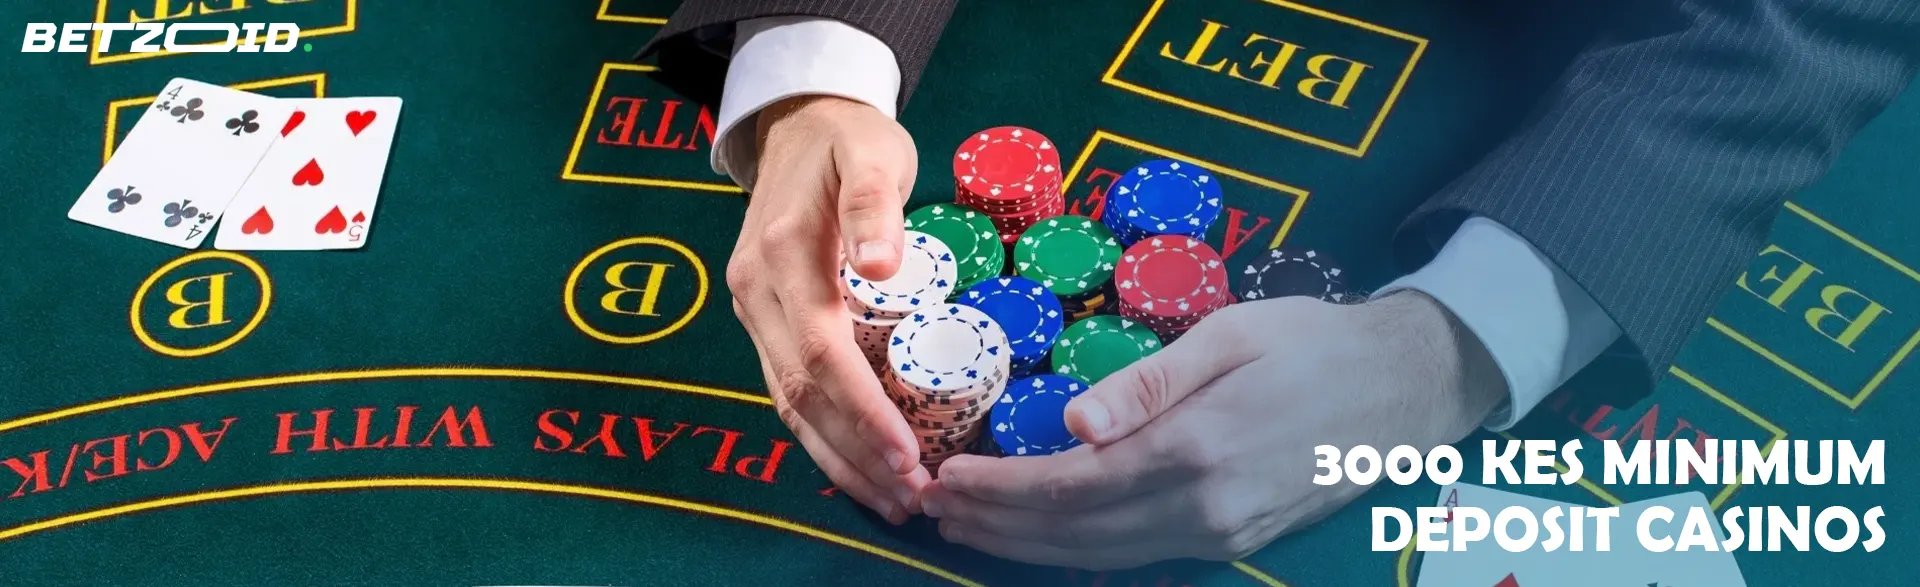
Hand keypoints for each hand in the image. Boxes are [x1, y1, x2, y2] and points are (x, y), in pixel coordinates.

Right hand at [728, 95, 925, 522]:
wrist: (796, 121)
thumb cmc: (847, 137)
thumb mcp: (870, 152)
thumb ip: (873, 204)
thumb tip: (882, 264)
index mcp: (783, 256)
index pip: (823, 354)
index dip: (864, 411)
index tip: (907, 453)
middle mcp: (757, 291)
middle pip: (801, 393)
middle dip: (855, 453)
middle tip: (908, 497)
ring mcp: (753, 308)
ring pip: (787, 400)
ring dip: (836, 456)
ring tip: (888, 498)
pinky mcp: (762, 316)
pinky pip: (786, 386)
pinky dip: (820, 431)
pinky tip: (855, 462)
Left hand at [918, 293, 1508, 568]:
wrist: (1408, 388)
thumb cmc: (1315, 344)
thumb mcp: (1229, 336)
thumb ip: (1147, 382)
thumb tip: (1070, 425)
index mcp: (1195, 449)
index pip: (1069, 486)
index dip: (999, 488)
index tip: (944, 476)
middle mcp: (1203, 508)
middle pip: (1073, 535)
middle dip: (994, 525)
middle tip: (930, 509)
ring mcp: (1222, 534)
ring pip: (1101, 558)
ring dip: (1025, 546)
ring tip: (967, 526)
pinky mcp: (1235, 540)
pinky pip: (1137, 556)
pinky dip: (1077, 551)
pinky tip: (1042, 536)